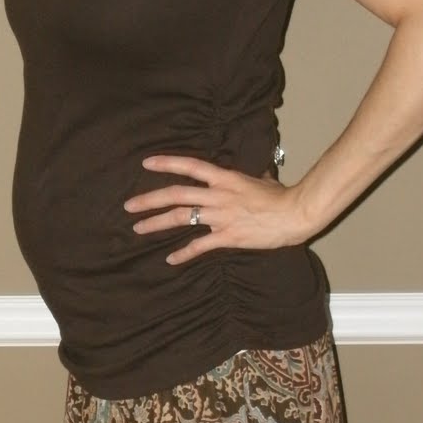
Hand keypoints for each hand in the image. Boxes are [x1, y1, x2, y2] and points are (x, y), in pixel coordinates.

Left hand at [125, 155, 314, 264]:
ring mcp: (220, 216)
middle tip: (129, 205)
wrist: (294, 214)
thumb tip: (254, 174)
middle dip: (149, 200)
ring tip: (139, 228)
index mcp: (225, 178)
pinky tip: (170, 259)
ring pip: (181, 217)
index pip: (190, 166)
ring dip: (156, 224)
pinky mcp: (227, 237)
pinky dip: (183, 253)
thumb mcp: (261, 179)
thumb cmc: (281, 196)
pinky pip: (199, 246)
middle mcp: (218, 195)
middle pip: (176, 194)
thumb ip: (248, 177)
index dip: (167, 163)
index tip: (147, 163)